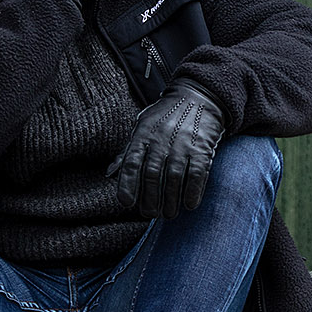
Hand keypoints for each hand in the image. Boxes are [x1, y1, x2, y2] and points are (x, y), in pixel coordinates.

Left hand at [108, 79, 225, 217]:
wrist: (198, 98)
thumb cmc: (166, 116)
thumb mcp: (142, 127)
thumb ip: (127, 151)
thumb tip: (109, 173)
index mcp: (144, 134)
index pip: (131, 163)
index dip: (127, 185)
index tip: (126, 203)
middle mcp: (162, 139)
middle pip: (152, 175)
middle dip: (150, 199)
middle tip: (150, 213)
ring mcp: (183, 144)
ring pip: (174, 178)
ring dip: (171, 201)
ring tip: (168, 214)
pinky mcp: (202, 148)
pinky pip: (197, 174)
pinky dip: (193, 192)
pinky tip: (189, 204)